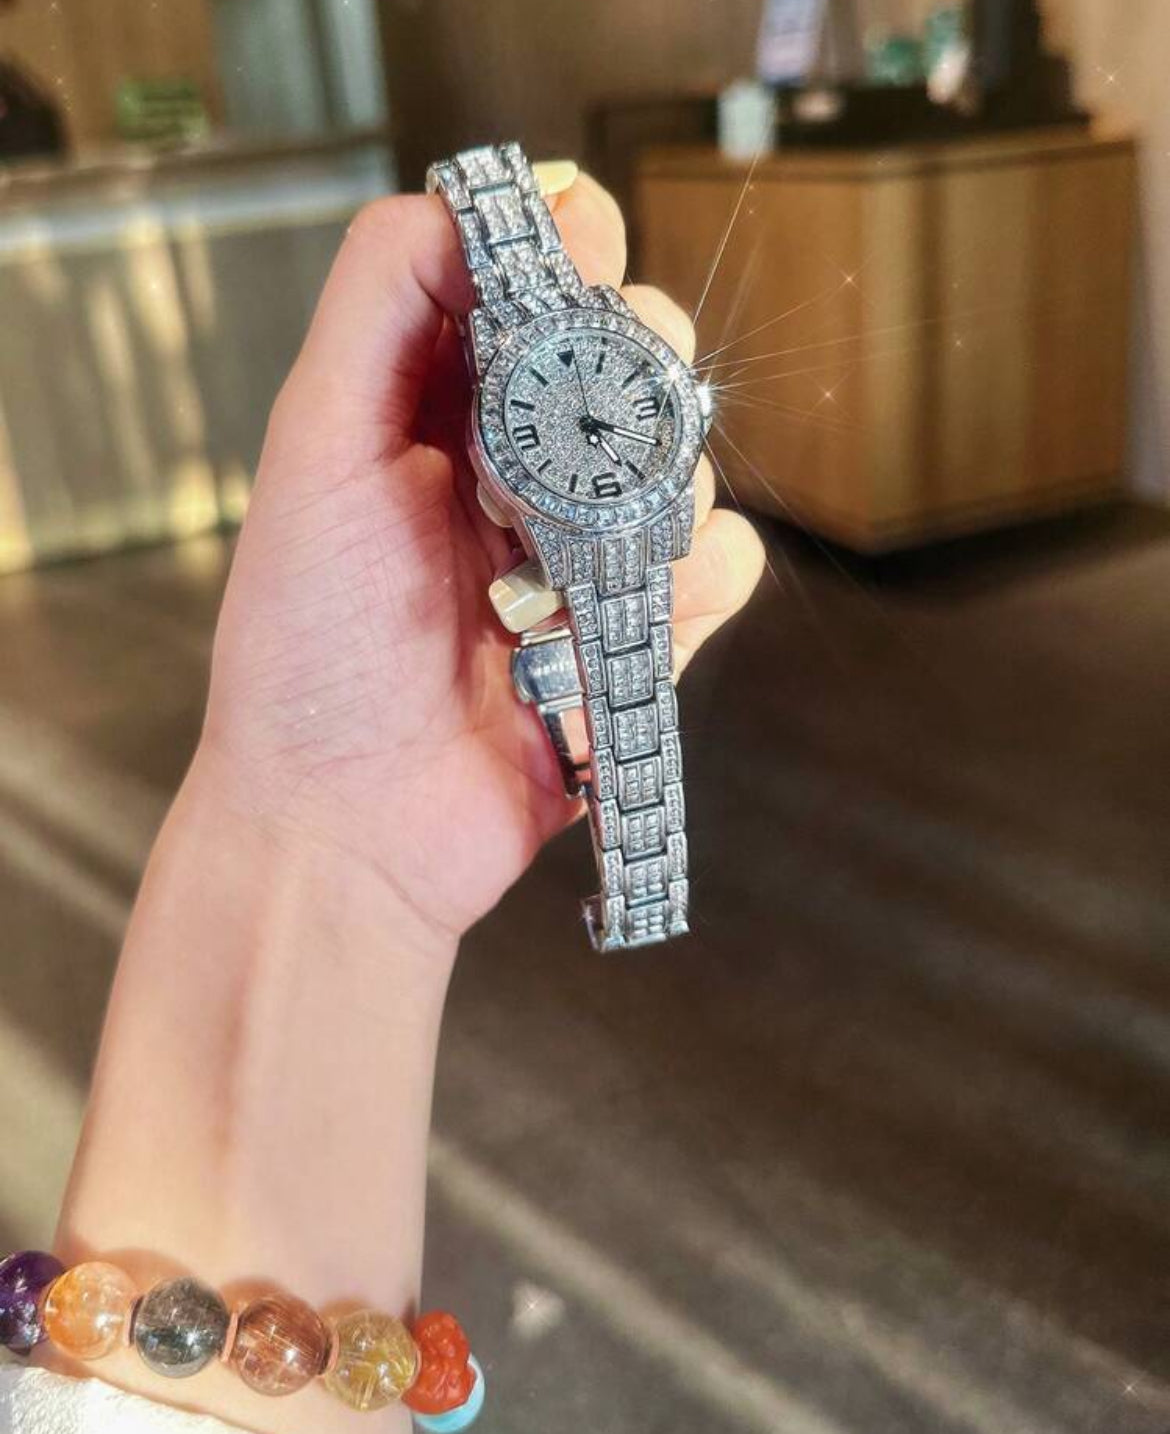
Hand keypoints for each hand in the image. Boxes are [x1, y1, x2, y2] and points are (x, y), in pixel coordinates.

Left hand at [199, 170, 764, 948]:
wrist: (349, 827)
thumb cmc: (309, 649)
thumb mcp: (316, 452)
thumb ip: (379, 309)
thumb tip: (464, 198)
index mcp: (438, 413)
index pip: (535, 287)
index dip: (574, 257)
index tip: (587, 262)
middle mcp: (517, 473)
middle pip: (632, 361)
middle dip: (639, 368)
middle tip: (602, 418)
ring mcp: (582, 557)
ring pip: (688, 460)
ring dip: (668, 487)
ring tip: (592, 562)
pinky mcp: (634, 639)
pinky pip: (721, 572)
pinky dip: (706, 580)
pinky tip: (644, 617)